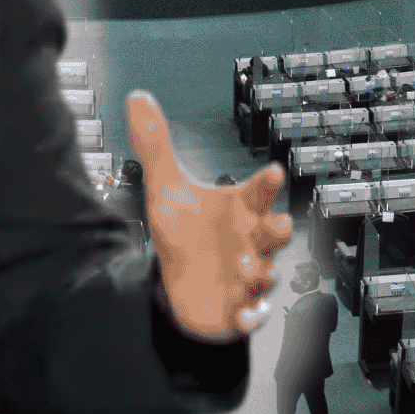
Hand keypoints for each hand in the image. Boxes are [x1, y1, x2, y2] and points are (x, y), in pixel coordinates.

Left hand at [125, 91, 292, 342]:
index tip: (272, 171)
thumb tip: (136, 99)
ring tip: (244, 266)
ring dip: (259, 271)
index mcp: (240, 209)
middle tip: (274, 224)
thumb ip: (156, 145)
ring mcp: (249, 275)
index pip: (259, 191)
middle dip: (278, 229)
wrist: (178, 280)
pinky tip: (244, 313)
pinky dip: (250, 314)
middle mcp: (251, 240)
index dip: (267, 183)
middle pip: (274, 232)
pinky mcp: (239, 306)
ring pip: (265, 272)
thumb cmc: (185, 230)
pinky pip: (251, 312)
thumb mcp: (166, 189)